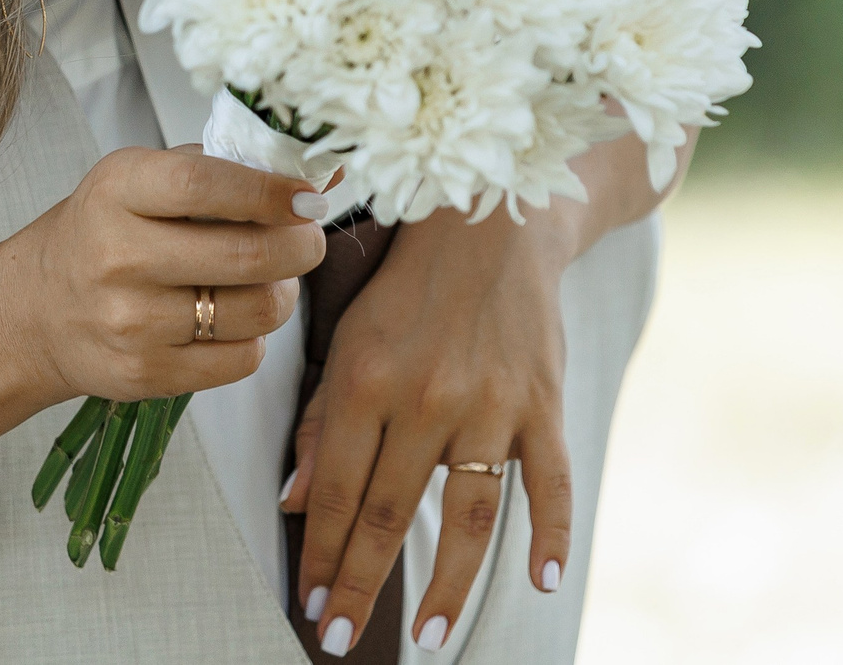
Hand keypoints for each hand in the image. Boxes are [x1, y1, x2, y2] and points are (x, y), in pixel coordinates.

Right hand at [11, 145, 327, 402]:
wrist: (35, 310)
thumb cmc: (103, 233)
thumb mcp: (139, 180)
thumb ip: (220, 168)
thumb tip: (321, 173)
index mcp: (117, 191)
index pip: (204, 184)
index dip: (269, 190)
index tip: (307, 195)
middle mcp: (118, 256)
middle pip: (248, 254)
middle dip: (302, 245)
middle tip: (308, 238)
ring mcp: (130, 322)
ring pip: (258, 310)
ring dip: (283, 292)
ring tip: (268, 279)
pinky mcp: (144, 374)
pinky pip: (242, 359)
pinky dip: (255, 337)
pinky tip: (234, 319)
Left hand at [286, 202, 578, 656]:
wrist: (489, 221)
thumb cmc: (405, 287)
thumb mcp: (344, 337)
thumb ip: (319, 420)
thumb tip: (292, 501)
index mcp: (364, 380)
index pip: (332, 490)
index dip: (318, 554)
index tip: (309, 604)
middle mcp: (424, 398)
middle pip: (387, 514)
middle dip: (359, 585)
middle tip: (338, 640)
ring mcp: (489, 404)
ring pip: (466, 516)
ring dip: (445, 584)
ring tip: (428, 636)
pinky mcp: (543, 404)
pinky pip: (549, 482)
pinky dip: (549, 534)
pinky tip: (540, 581)